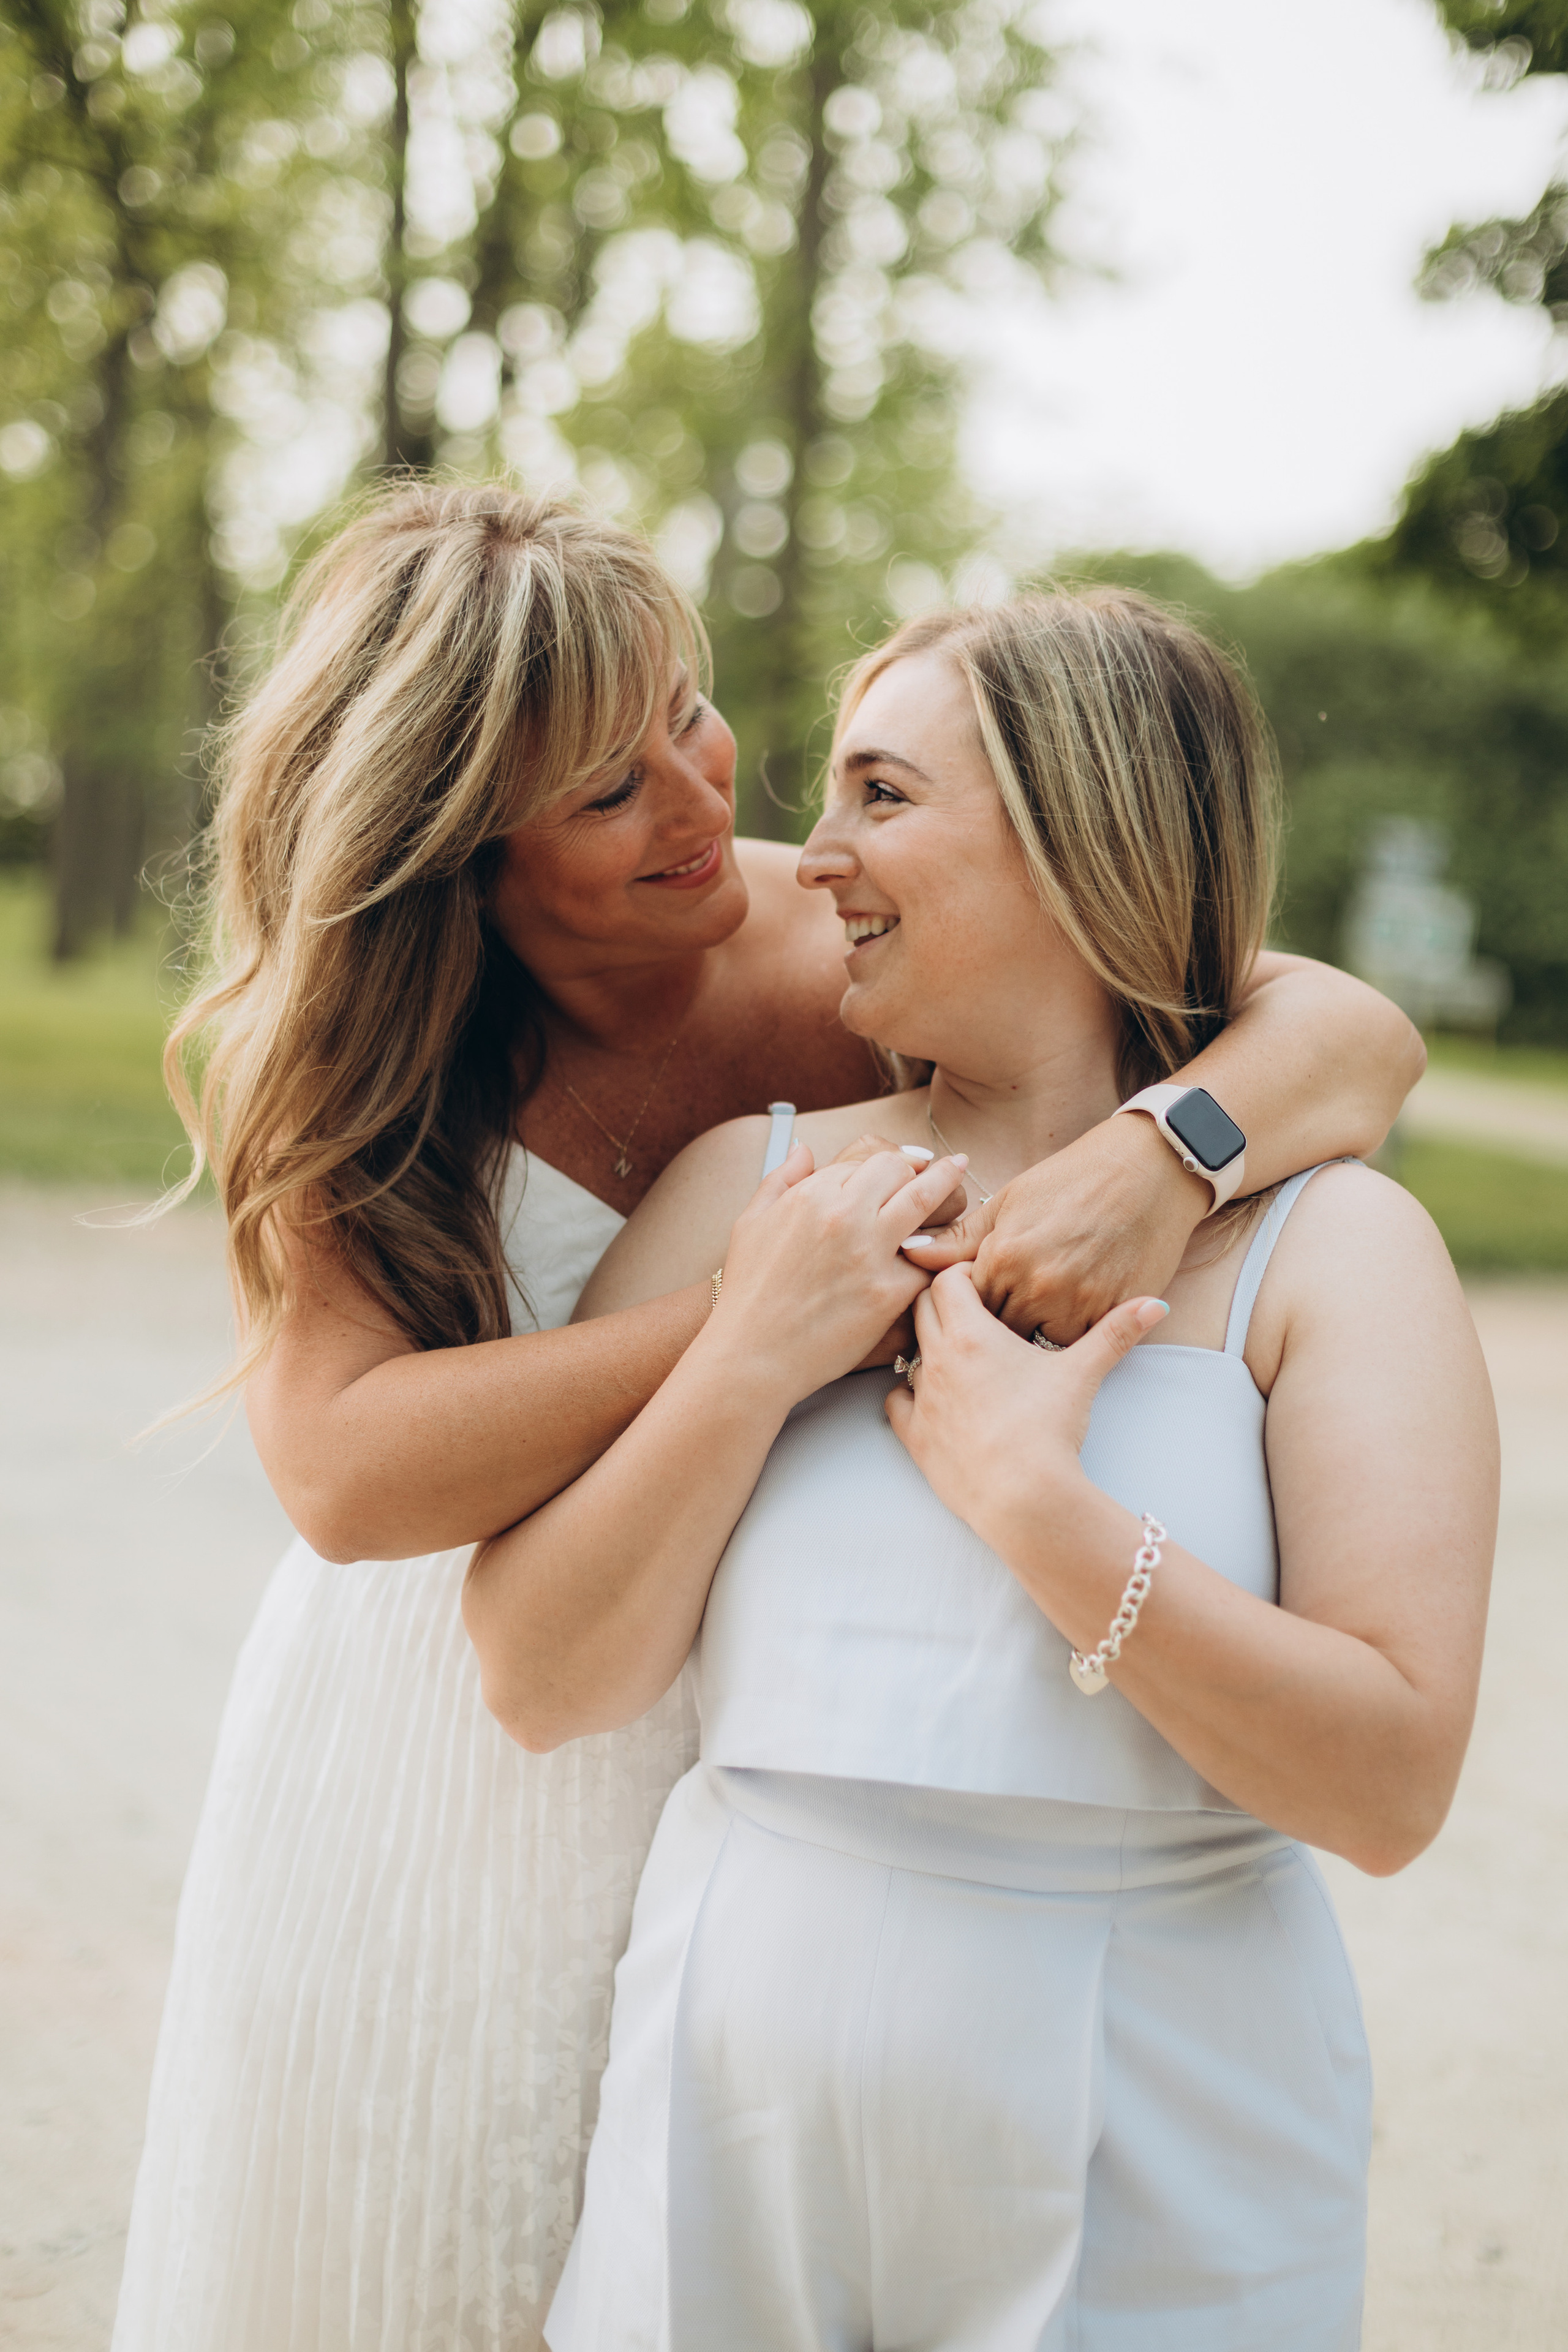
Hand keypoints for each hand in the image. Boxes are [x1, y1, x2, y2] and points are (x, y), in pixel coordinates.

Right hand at [710, 1141, 968, 1404]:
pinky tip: (952, 1244)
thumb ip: (780, 1179)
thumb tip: (805, 1150)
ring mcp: (869, 1252)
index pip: (866, 1159)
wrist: (752, 1354)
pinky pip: (930, 1260)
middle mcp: (843, 1214)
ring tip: (962, 1174)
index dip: (888, 1162)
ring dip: (948, 1185)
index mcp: (811, 1194)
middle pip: (900, 1170)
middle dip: (921, 1167)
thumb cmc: (748, 1292)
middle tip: (945, 1166)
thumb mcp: (751, 1223)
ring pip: (924, 1201)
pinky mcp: (888, 1292)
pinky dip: (940, 1252)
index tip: (905, 1164)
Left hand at [884, 1264, 1169, 1541]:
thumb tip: (1155, 1303)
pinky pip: (896, 1402)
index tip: (982, 1283)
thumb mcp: (1084, 1373)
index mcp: (970, 1334)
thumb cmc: (1049, 1429)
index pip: (947, 1280)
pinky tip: (932, 1400)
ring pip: (906, 1354)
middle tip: (970, 1313)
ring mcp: (922, 1399)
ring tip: (956, 1357)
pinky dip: (910, 1396)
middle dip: (942, 1304)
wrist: (1023, 1496)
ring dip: (925, 1349)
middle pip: (921, 1309)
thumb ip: (1117, 1332)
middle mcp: (936, 1360)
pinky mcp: (915, 1438)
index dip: (963, 1275)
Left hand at [901, 1109, 1210, 1341]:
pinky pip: (1074, 1347)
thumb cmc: (1072, 1180)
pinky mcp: (1110, 1315)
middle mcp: (1034, 1286)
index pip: (959, 1305)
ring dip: (1025, 1341)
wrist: (1147, 1171)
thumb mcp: (1009, 1201)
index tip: (970, 1302)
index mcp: (1002, 1257)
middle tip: (994, 1323)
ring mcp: (1075, 1305)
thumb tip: (912, 1254)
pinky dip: (1064, 1341)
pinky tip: (1059, 1325)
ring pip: (1032, 1346)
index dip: (962, 1305)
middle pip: (993, 1332)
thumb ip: (960, 1237)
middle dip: (988, 1332)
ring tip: (1023, 1329)